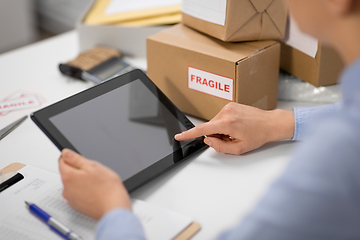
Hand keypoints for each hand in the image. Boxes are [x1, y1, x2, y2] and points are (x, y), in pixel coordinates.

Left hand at [58, 149, 130, 219]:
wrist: (114, 207)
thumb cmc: (107, 188)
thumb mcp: (93, 166)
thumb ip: (76, 158)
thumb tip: (65, 153)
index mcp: (68, 176)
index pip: (62, 161)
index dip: (71, 157)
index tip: (79, 158)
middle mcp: (66, 189)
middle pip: (68, 173)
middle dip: (79, 170)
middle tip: (94, 172)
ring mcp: (71, 199)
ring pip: (73, 184)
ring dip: (82, 181)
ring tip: (97, 183)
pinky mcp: (78, 206)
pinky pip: (78, 194)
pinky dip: (84, 191)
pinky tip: (96, 191)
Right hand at [175, 103, 294, 154]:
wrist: (270, 123)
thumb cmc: (258, 135)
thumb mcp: (239, 148)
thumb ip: (220, 147)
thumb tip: (208, 141)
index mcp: (227, 123)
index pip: (202, 129)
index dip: (189, 134)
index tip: (179, 136)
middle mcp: (226, 112)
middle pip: (210, 127)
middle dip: (215, 135)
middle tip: (231, 139)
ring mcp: (228, 106)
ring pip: (215, 122)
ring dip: (221, 130)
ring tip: (236, 132)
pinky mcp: (231, 104)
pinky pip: (221, 117)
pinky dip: (224, 124)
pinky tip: (236, 126)